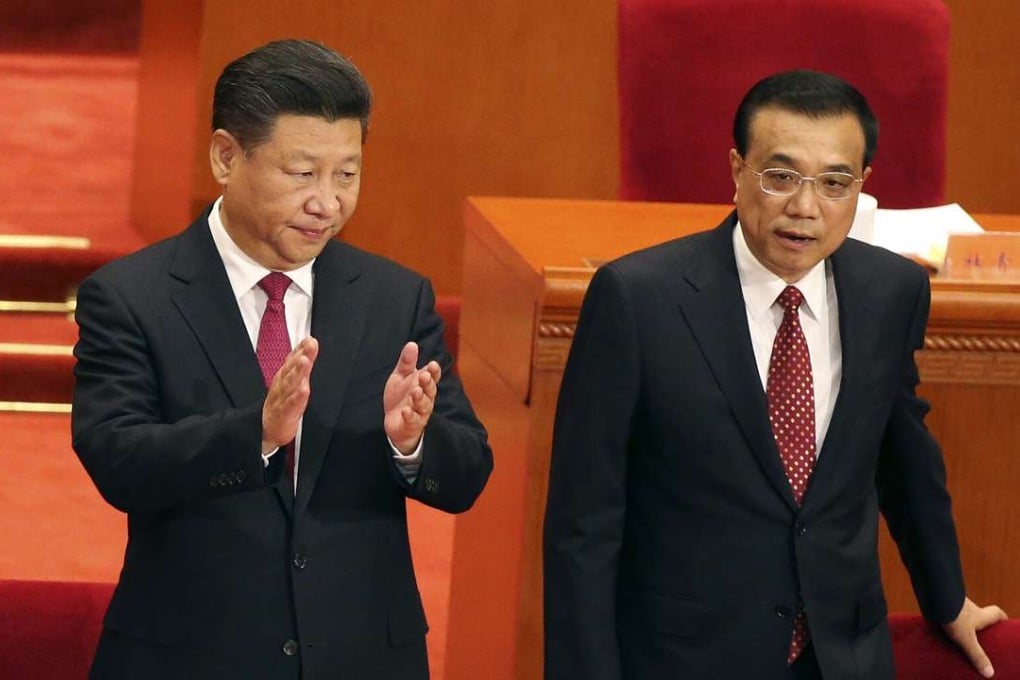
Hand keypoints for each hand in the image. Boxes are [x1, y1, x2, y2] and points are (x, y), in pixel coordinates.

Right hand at [261, 337, 318, 453]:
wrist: (266, 429)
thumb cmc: (281, 403)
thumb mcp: (289, 381)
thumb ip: (298, 363)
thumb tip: (308, 342)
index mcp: (283, 377)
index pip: (292, 359)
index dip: (300, 348)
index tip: (310, 339)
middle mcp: (282, 385)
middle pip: (292, 368)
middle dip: (302, 355)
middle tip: (310, 344)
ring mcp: (282, 398)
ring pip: (290, 383)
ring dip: (298, 372)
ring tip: (305, 361)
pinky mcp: (284, 413)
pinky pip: (291, 404)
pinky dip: (297, 397)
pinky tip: (304, 390)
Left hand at [384, 342, 440, 453]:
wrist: (394, 421)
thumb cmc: (400, 396)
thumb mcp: (401, 377)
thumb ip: (407, 362)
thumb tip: (412, 344)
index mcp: (424, 385)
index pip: (433, 376)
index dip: (434, 371)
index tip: (432, 365)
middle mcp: (426, 398)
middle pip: (430, 390)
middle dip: (428, 383)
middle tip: (424, 376)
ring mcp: (420, 412)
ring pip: (424, 405)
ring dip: (420, 398)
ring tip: (415, 392)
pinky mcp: (412, 424)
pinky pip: (413, 420)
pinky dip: (410, 415)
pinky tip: (405, 411)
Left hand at [942, 597, 1007, 677]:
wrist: (935, 599)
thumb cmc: (954, 617)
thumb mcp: (966, 640)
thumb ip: (977, 655)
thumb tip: (989, 672)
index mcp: (981, 615)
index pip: (996, 613)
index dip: (1001, 617)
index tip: (1003, 622)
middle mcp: (970, 607)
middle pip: (980, 613)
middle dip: (981, 622)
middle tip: (981, 633)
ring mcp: (955, 602)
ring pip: (963, 611)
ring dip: (963, 619)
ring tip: (960, 631)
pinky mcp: (943, 601)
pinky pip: (948, 609)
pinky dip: (949, 616)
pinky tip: (943, 623)